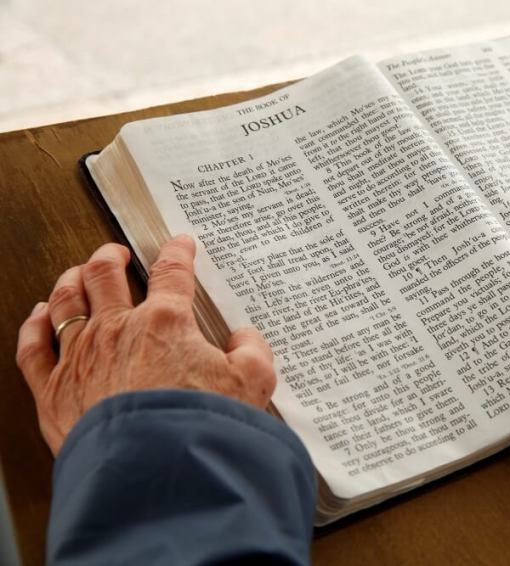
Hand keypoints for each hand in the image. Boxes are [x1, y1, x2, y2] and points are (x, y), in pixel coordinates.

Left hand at [16, 235, 275, 454]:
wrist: (153, 468)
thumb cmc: (199, 426)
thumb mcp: (252, 383)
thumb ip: (253, 352)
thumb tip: (246, 338)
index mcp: (165, 322)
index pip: (171, 272)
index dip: (178, 252)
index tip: (180, 245)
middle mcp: (117, 329)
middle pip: (103, 274)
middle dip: (110, 257)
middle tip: (115, 253)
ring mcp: (80, 356)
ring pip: (64, 302)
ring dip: (70, 280)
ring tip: (75, 274)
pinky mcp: (53, 389)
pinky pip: (33, 347)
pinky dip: (34, 325)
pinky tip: (37, 318)